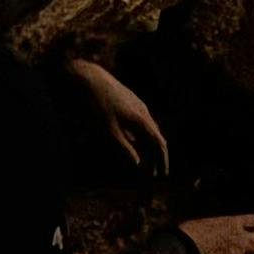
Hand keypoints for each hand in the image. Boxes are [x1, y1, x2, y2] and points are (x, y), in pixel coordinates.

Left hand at [69, 58, 168, 173]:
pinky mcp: (131, 103)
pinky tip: (134, 141)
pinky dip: (141, 137)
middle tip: (153, 174)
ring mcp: (138, 106)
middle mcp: (144, 112)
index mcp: (141, 119)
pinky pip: (141, 123)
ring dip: (148, 147)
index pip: (158, 143)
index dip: (162, 160)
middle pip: (156, 138)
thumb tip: (137, 163)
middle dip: (156, 157)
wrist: (91, 78)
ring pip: (149, 130)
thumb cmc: (98, 104)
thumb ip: (124, 147)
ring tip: (146, 162)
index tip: (161, 175)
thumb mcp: (109, 129)